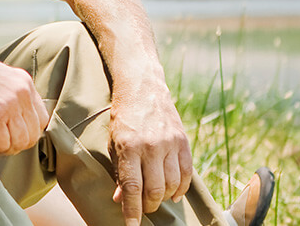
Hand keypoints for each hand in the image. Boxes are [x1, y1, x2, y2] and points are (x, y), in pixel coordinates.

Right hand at [0, 55, 48, 154]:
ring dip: (2, 148)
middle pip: (33, 134)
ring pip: (19, 143)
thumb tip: (19, 120)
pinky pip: (1, 144)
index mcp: (24, 82)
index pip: (41, 119)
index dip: (27, 132)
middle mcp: (21, 92)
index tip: (10, 133)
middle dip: (14, 144)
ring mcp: (9, 104)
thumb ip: (13, 94)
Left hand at [108, 83, 192, 225]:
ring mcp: (170, 143)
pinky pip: (186, 173)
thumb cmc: (123, 118)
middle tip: (143, 208)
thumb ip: (119, 172)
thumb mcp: (113, 143)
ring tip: (156, 199)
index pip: (132, 188)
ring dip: (164, 198)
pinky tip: (174, 193)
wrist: (142, 88)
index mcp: (129, 147)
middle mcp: (151, 146)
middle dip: (148, 206)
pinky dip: (181, 188)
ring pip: (172, 185)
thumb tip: (121, 199)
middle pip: (154, 190)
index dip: (132, 212)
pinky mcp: (183, 141)